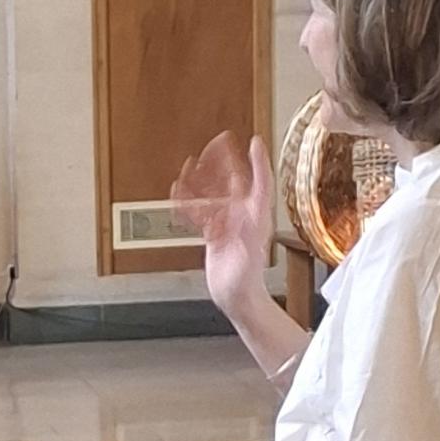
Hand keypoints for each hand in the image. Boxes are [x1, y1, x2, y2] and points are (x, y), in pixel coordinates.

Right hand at [171, 132, 274, 320]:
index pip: (260, 183)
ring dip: (203, 179)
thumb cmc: (246, 281)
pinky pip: (199, 212)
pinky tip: (179, 193)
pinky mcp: (214, 233)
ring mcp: (227, 223)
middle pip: (233, 182)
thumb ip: (246, 237)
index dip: (258, 162)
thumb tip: (244, 218)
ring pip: (213, 194)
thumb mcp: (249, 258)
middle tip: (218, 142)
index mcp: (256, 217)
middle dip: (224, 162)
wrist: (236, 298)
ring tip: (192, 163)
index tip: (254, 142)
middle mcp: (243, 216)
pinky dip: (188, 202)